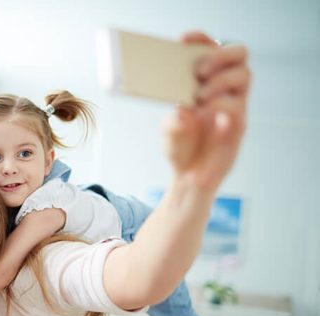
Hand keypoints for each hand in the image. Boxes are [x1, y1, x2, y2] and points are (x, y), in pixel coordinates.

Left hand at [165, 32, 250, 191]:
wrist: (188, 177)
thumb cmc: (180, 148)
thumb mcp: (169, 130)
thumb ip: (174, 121)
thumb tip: (182, 109)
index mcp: (205, 83)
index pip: (212, 50)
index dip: (201, 40)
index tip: (184, 40)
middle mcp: (223, 91)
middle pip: (238, 55)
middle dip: (219, 55)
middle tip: (199, 70)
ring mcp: (233, 106)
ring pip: (244, 75)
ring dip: (220, 80)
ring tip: (199, 96)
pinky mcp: (238, 126)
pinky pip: (237, 107)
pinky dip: (219, 106)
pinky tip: (203, 114)